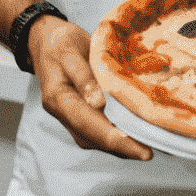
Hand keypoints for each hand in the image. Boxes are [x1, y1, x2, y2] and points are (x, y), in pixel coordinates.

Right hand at [31, 17, 152, 159]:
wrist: (46, 41)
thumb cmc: (59, 44)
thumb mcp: (71, 53)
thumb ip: (84, 78)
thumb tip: (99, 104)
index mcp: (59, 99)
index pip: (89, 125)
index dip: (115, 140)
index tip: (140, 150)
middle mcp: (64, 112)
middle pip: (93, 138)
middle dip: (122, 148)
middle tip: (149, 154)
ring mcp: (70, 115)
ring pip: (95, 138)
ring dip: (119, 146)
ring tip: (146, 147)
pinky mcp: (79, 111)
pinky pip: (97, 129)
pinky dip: (115, 134)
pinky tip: (134, 134)